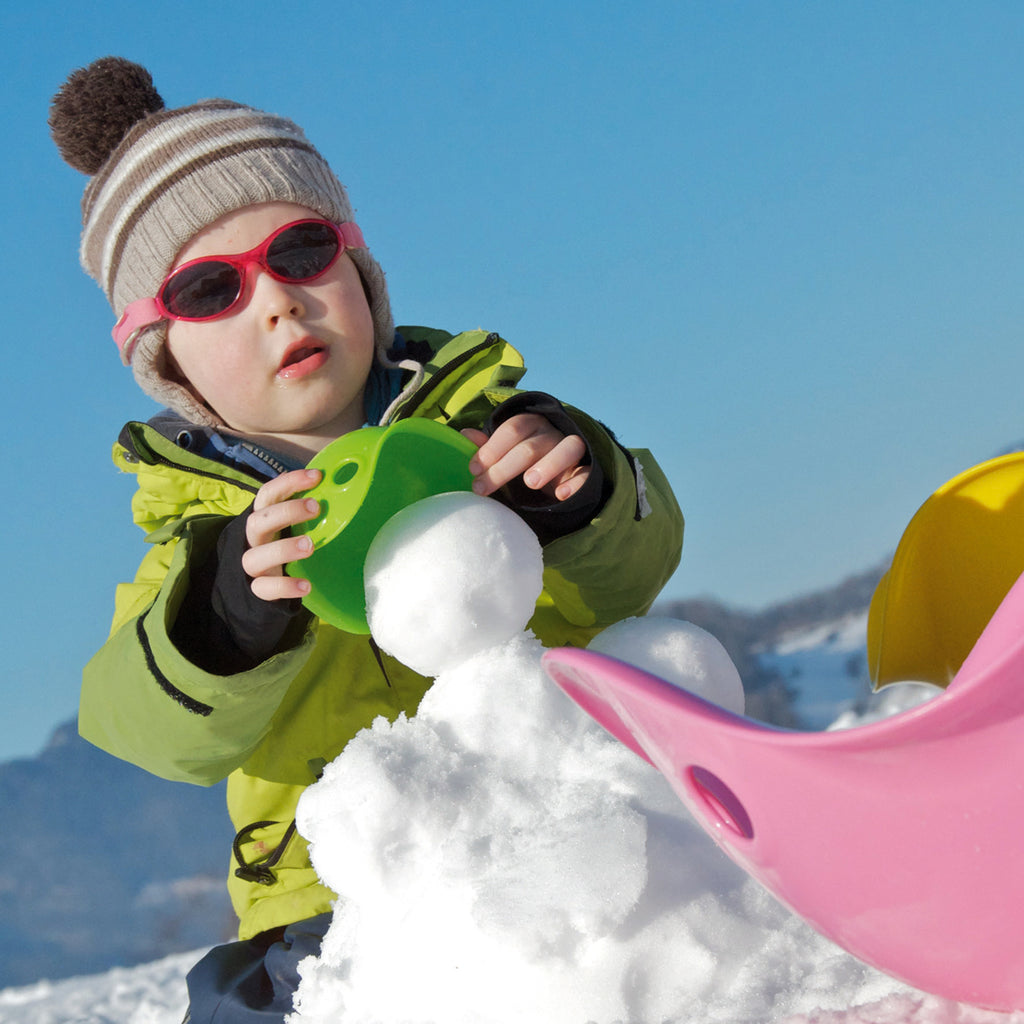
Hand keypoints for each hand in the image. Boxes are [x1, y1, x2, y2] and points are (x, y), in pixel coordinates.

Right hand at [241, 468, 321, 600]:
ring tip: (310, 545)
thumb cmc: (280, 543)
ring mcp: (254, 565)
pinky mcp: (258, 589)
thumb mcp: (288, 524)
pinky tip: (306, 586)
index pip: (267, 494)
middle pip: (257, 521)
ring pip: (255, 557)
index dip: (289, 483)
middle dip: (286, 512)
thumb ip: (304, 507)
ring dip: (283, 549)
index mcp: (262, 518)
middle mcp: (253, 539)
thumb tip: (337, 484)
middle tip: (315, 507)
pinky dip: (285, 587)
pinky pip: (265, 589)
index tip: (317, 476)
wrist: (260, 581)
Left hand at [462, 414, 590, 501]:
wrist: (562, 471)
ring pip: (568, 448)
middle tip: (483, 487)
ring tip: (530, 483)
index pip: (512, 429)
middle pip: (531, 445)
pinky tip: (561, 495)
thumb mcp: (506, 452)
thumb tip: (464, 436)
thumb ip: (488, 446)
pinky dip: (576, 483)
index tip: (474, 469)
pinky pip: (587, 473)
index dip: (492, 448)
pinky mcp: (587, 470)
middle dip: (504, 467)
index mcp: (532, 424)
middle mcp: (553, 433)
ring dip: (548, 465)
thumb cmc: (527, 460)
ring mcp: (572, 450)